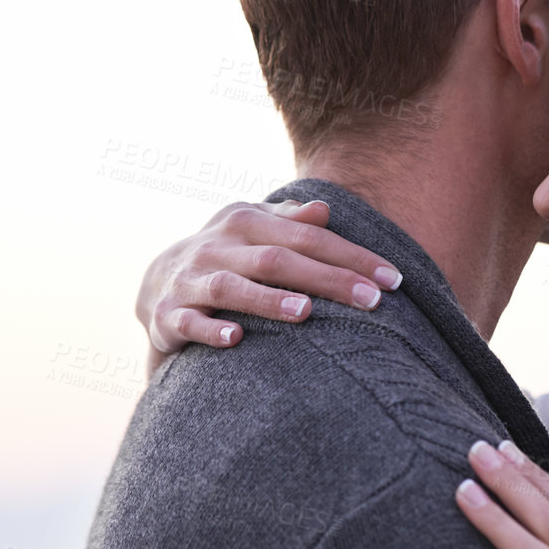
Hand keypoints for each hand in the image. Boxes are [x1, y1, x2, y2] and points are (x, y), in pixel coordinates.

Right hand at [136, 199, 401, 368]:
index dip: (352, 257)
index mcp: (245, 221)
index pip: (308, 236)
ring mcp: (190, 281)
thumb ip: (290, 221)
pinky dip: (210, 330)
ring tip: (306, 312)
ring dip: (268, 301)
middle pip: (278, 260)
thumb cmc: (229, 256)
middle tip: (372, 301)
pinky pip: (188, 323)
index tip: (392, 280)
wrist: (156, 284)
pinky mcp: (168, 316)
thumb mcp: (256, 229)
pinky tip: (236, 338)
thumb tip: (324, 210)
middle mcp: (217, 247)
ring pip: (231, 289)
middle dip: (328, 280)